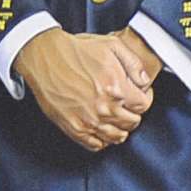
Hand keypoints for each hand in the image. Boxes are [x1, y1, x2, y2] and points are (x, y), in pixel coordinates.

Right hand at [14, 29, 159, 153]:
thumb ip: (134, 64)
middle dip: (133, 112)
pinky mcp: (74, 129)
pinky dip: (103, 139)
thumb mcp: (111, 45)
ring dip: (120, 128)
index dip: (144, 98)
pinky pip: (97, 145)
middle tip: (126, 104)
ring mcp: (89, 122)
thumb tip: (144, 81)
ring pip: (117, 137)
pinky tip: (101, 128)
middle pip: (133, 123)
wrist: (45, 58)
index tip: (138, 95)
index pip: (143, 105)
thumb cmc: (75, 51)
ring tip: (115, 117)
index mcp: (117, 88)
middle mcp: (105, 108)